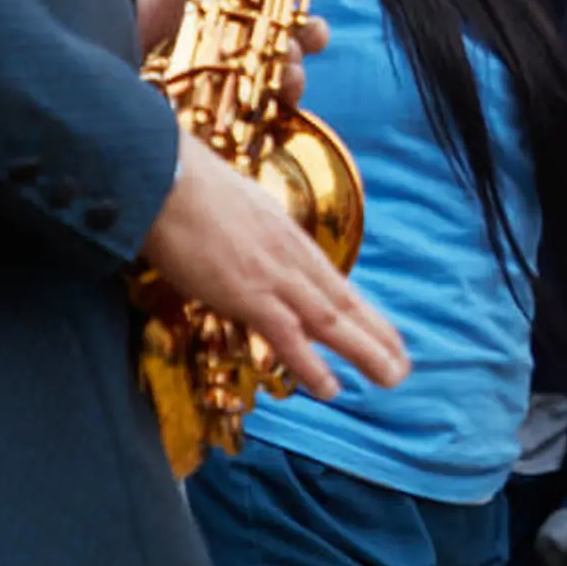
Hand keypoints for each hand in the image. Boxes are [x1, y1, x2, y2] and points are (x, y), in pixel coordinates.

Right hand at [141, 134, 408, 399]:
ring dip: (364, 351)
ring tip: (391, 378)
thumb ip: (252, 237)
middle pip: (343, 304)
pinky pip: (286, 334)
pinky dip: (310, 363)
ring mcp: (274, 275)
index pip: (336, 284)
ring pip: (330, 321)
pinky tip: (330, 388)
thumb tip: (249, 250)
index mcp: (289, 240)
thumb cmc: (186, 189)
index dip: (363, 313)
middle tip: (402, 367)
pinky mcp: (247, 291)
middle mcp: (292, 258)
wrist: (164, 176)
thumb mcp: (238, 211)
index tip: (386, 335)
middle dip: (376, 337)